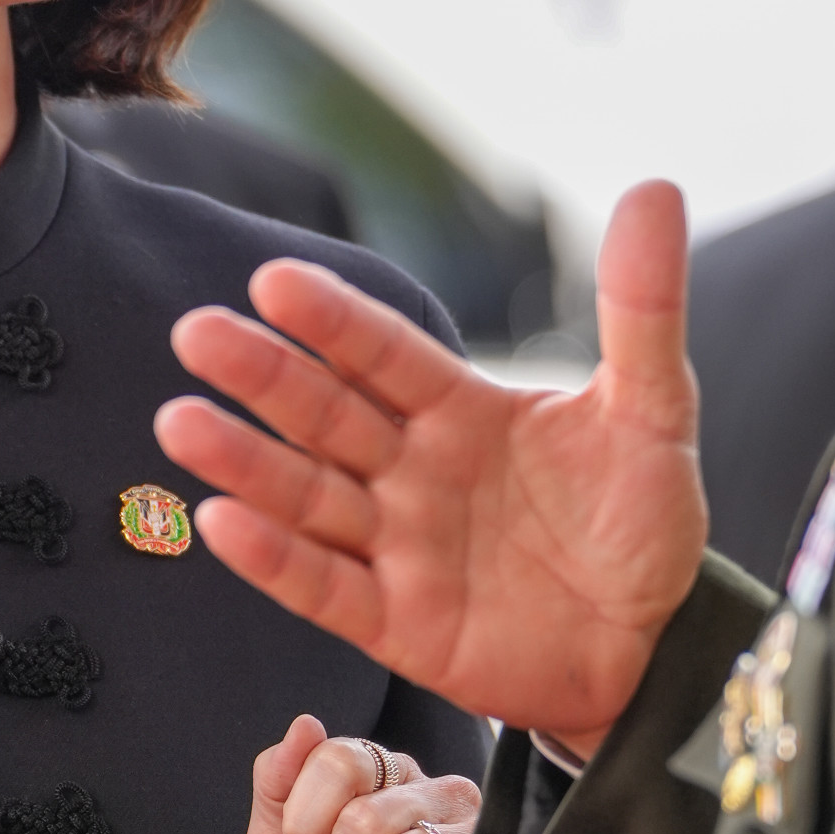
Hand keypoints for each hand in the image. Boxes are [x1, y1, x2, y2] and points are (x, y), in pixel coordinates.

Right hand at [157, 183, 706, 757]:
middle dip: (263, 376)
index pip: (385, 354)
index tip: (275, 282)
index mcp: (459, 410)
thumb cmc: (641, 523)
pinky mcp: (395, 623)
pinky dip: (273, 559)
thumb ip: (640, 309)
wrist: (655, 645)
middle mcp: (412, 470)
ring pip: (307, 495)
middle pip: (325, 414)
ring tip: (180, 421)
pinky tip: (218, 521)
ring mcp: (396, 547)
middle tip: (196, 332)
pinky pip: (324, 587)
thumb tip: (653, 188)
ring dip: (243, 460)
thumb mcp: (653, 411)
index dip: (334, 321)